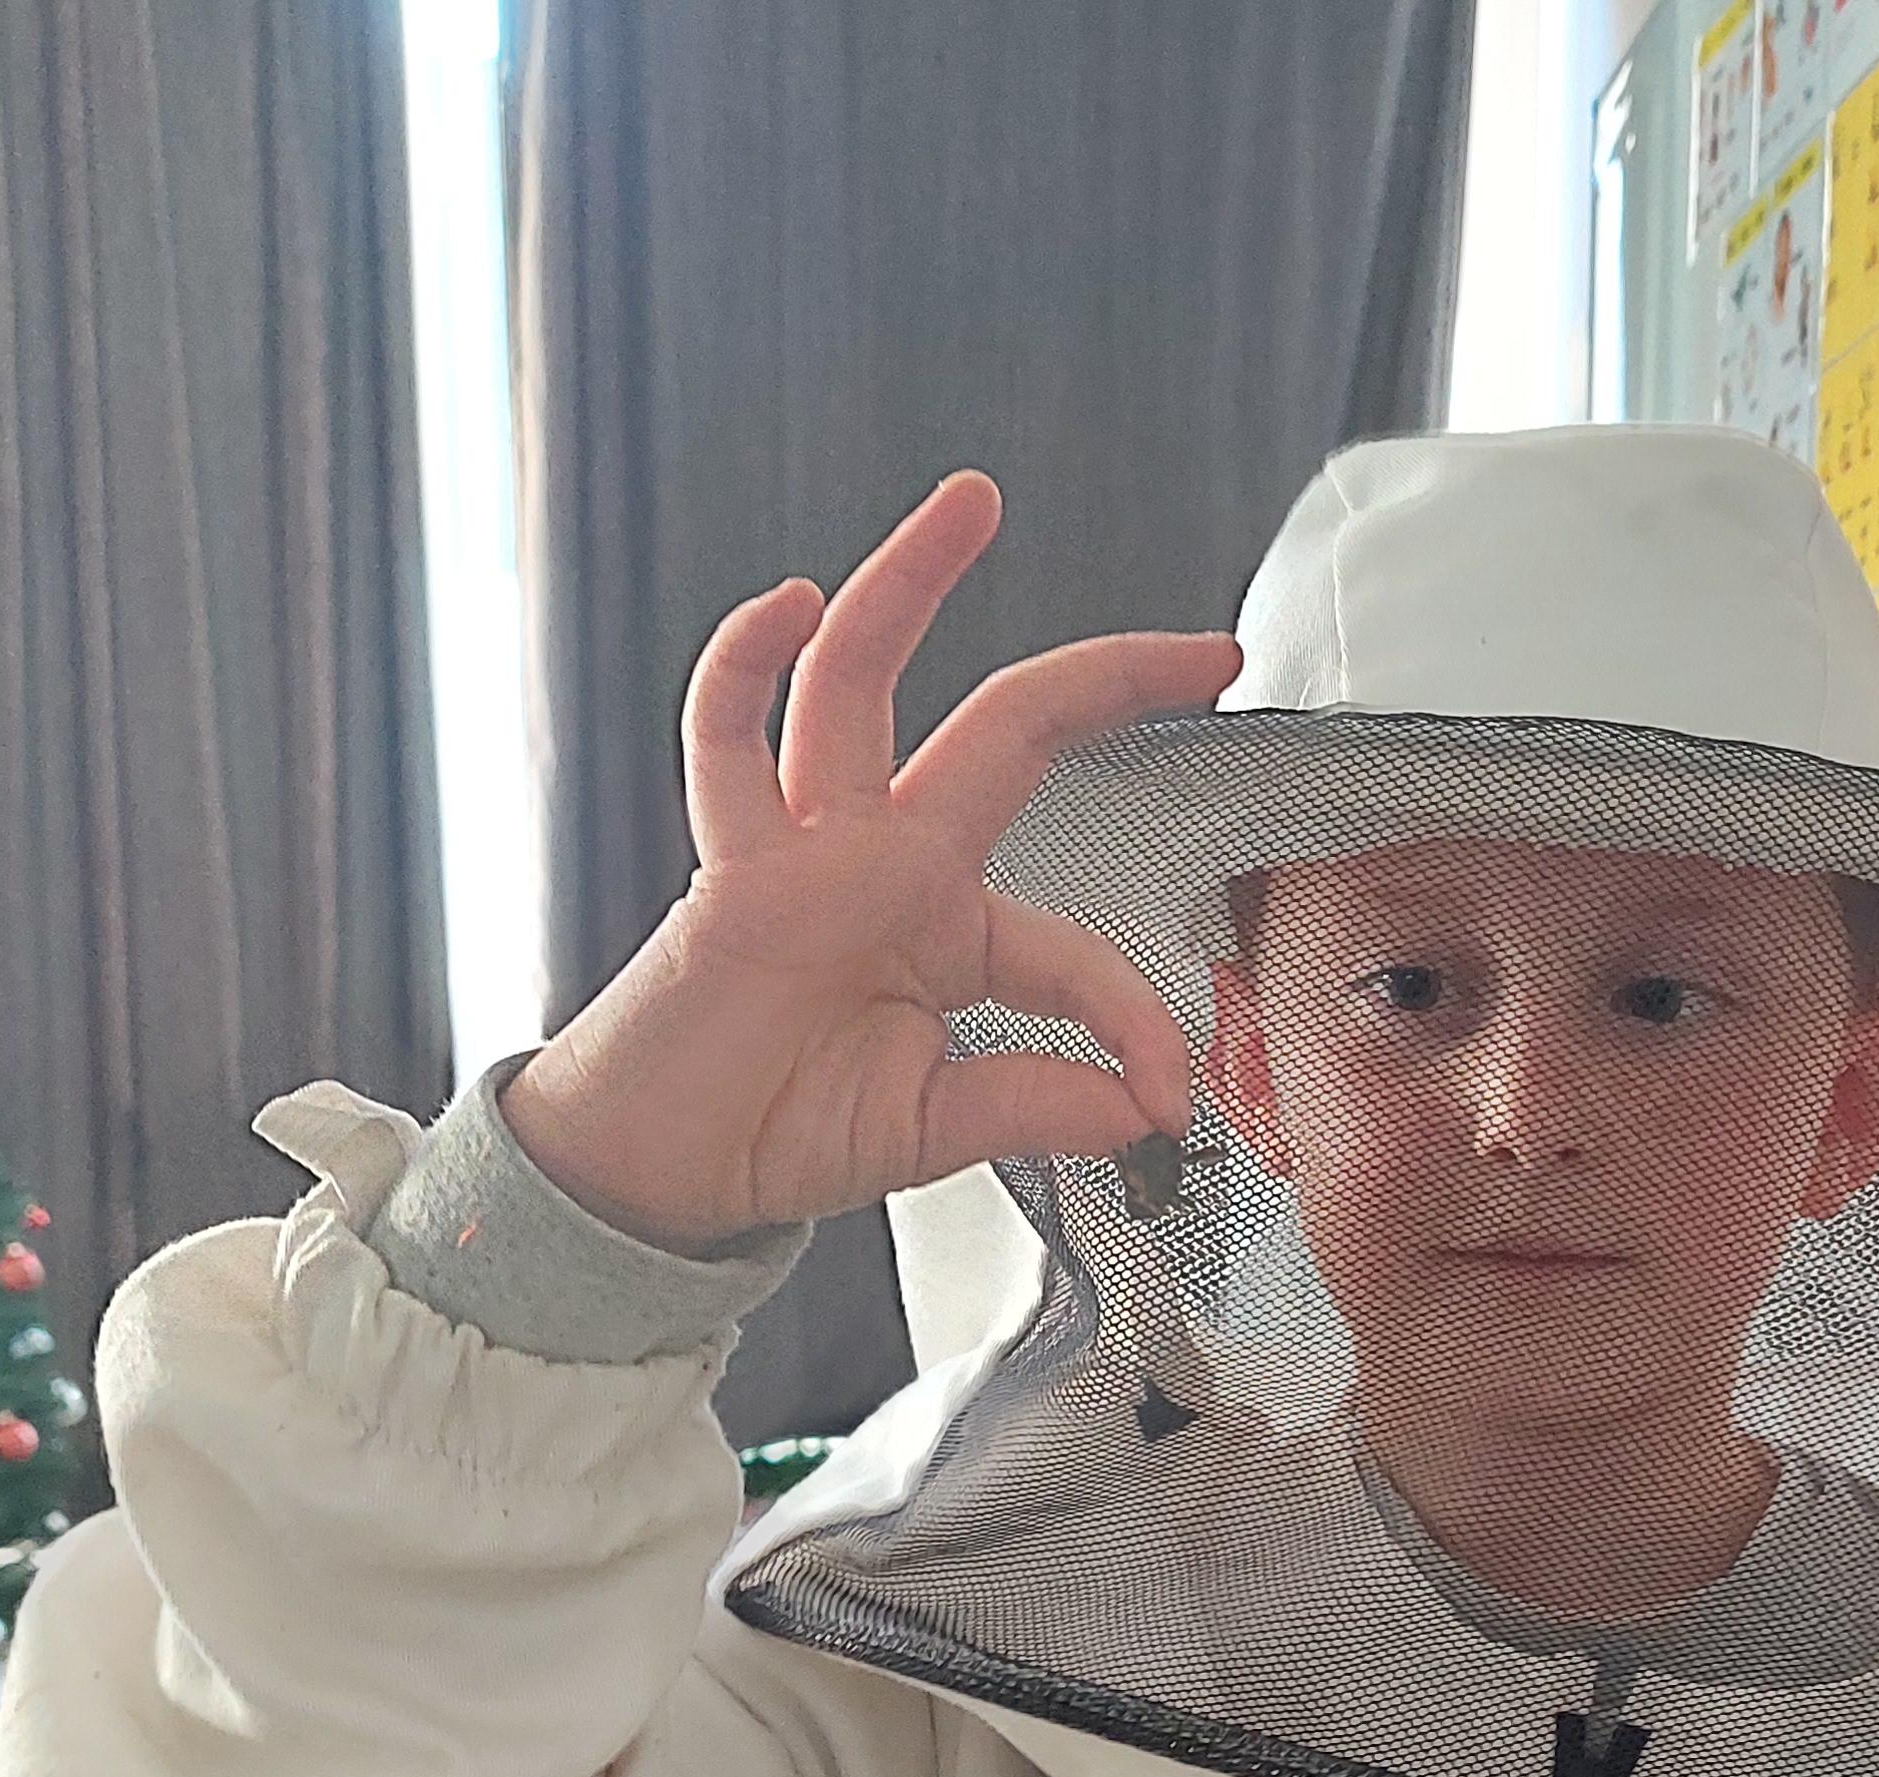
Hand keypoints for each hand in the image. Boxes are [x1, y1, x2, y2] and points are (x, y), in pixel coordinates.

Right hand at [502, 469, 1243, 1252]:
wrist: (671, 1169)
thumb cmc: (783, 1128)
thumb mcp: (941, 1129)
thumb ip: (1040, 1107)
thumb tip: (1144, 1112)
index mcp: (952, 931)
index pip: (1077, 954)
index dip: (1134, 1023)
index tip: (1167, 1093)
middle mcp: (888, 866)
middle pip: (1008, 730)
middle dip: (1107, 678)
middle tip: (1208, 648)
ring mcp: (808, 851)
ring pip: (859, 685)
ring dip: (909, 584)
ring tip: (972, 506)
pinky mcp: (732, 868)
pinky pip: (727, 744)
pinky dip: (745, 666)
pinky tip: (787, 603)